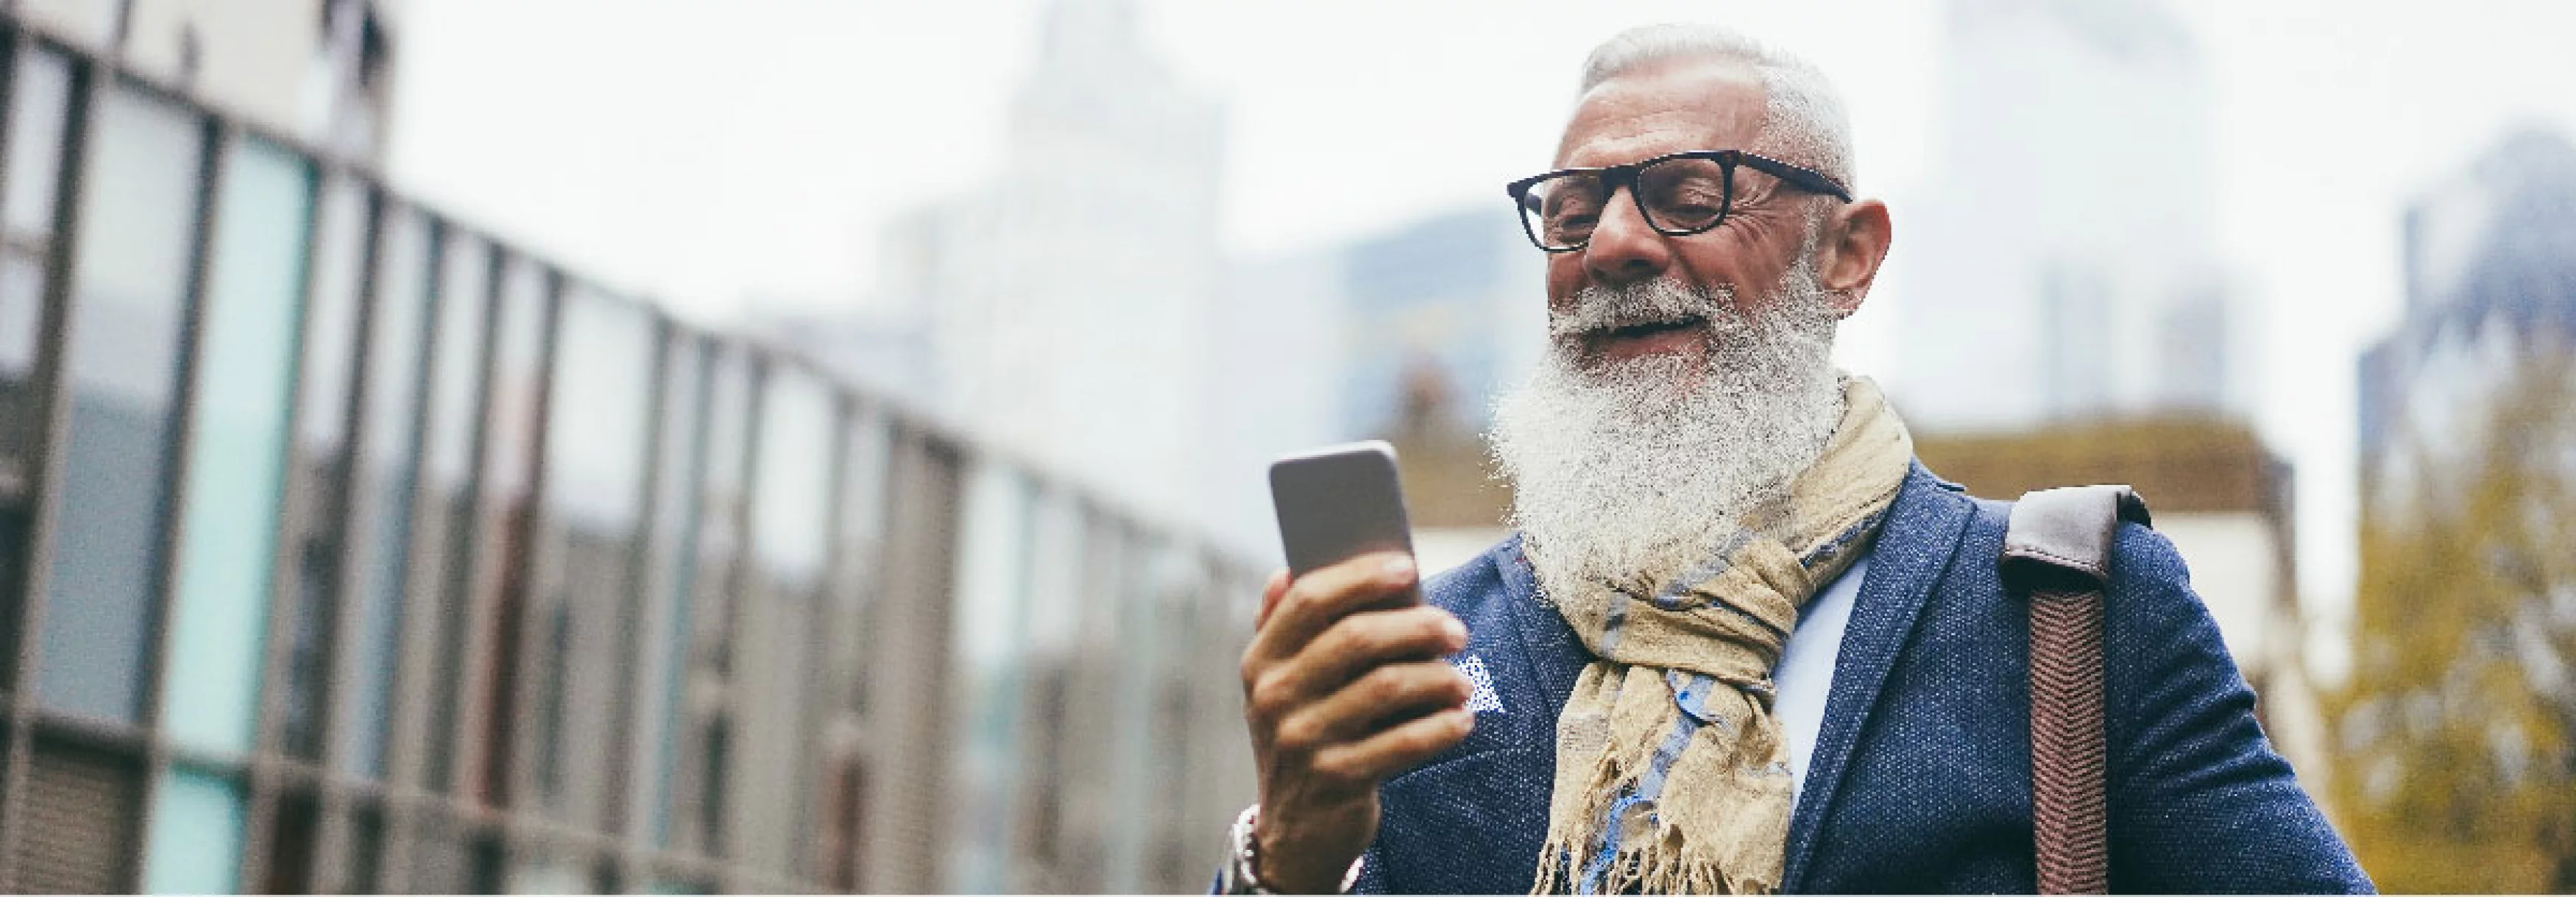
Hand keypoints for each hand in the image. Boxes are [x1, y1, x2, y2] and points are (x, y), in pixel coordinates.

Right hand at [1239, 552, 1475, 891]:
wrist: (1294, 832)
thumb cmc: (1305, 736)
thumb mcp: (1284, 686)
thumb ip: (1287, 630)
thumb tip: (1289, 570)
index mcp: (1261, 661)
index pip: (1307, 599)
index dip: (1360, 576)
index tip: (1408, 567)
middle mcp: (1274, 697)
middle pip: (1355, 638)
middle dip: (1416, 625)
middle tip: (1456, 630)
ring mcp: (1303, 741)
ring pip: (1387, 686)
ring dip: (1437, 677)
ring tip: (1461, 682)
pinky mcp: (1336, 780)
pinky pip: (1403, 742)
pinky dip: (1441, 727)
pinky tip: (1461, 719)